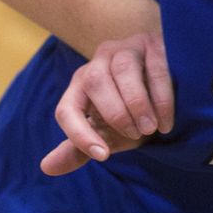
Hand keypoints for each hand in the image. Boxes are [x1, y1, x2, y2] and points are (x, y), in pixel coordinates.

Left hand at [40, 32, 174, 175]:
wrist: (163, 85)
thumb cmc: (129, 113)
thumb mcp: (105, 133)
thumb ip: (78, 149)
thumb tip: (46, 168)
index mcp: (78, 87)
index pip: (67, 110)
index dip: (79, 135)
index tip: (103, 156)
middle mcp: (97, 64)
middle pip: (95, 83)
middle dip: (116, 114)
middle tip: (136, 135)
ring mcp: (124, 49)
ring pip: (123, 70)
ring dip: (138, 104)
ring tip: (151, 128)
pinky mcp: (152, 44)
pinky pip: (155, 68)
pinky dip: (161, 97)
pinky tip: (166, 120)